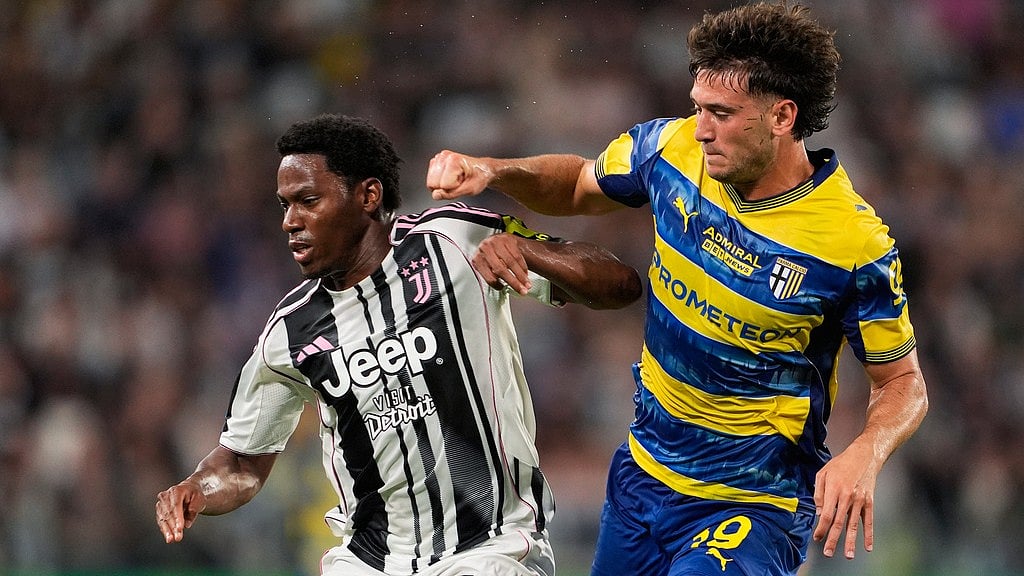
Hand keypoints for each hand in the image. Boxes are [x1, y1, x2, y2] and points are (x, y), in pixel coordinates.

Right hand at [156, 478, 207, 542]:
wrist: (189, 491)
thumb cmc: (195, 495)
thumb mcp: (200, 499)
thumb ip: (194, 509)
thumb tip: (187, 524)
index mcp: (176, 491)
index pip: (176, 505)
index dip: (177, 518)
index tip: (180, 528)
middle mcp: (165, 496)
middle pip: (169, 514)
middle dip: (173, 527)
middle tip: (178, 538)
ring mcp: (161, 504)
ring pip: (163, 519)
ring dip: (167, 530)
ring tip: (172, 540)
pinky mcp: (159, 511)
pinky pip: (161, 522)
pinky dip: (165, 530)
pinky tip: (169, 537)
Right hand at [426, 150, 490, 199]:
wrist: (482, 169)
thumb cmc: (478, 177)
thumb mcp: (469, 189)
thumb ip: (451, 194)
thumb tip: (436, 195)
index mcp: (453, 160)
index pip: (443, 186)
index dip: (453, 188)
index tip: (462, 183)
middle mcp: (444, 156)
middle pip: (432, 183)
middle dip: (445, 187)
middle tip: (458, 181)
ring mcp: (439, 158)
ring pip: (431, 182)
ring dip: (443, 184)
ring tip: (456, 178)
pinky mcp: (435, 161)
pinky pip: (431, 179)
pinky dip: (440, 181)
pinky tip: (451, 176)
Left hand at [472, 234, 531, 294]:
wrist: (493, 240)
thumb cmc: (488, 256)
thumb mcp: (484, 266)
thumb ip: (490, 276)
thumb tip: (501, 286)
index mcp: (477, 259)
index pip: (487, 275)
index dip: (496, 284)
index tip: (502, 288)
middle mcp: (486, 249)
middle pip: (501, 269)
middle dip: (514, 282)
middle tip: (522, 291)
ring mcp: (497, 242)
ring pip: (512, 262)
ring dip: (521, 276)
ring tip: (527, 284)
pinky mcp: (508, 239)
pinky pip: (517, 256)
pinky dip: (523, 267)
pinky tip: (525, 274)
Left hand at [812, 440, 877, 558]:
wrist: (864, 456)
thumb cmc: (841, 464)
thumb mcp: (823, 473)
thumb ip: (819, 493)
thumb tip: (820, 513)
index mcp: (834, 489)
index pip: (827, 514)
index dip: (822, 528)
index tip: (817, 537)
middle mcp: (848, 496)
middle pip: (839, 523)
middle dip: (833, 540)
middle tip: (828, 553)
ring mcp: (860, 500)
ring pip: (854, 525)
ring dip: (850, 541)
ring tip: (847, 555)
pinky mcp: (869, 502)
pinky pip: (869, 521)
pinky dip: (869, 535)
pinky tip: (867, 546)